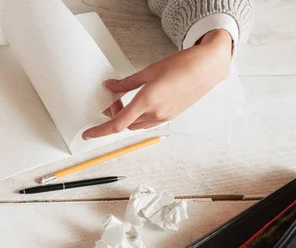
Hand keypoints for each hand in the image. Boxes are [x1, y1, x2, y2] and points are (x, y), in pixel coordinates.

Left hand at [83, 29, 232, 138]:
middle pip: (124, 124)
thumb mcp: (149, 71)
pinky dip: (137, 117)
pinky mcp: (170, 117)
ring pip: (135, 125)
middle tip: (110, 101)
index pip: (117, 124)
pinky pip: (147, 123)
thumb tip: (110, 87)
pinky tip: (138, 104)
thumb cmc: (182, 65)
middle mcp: (155, 113)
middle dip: (114, 116)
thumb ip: (126, 83)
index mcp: (147, 101)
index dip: (99, 131)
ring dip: (126, 117)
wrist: (208, 68)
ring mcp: (164, 117)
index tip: (87, 134)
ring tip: (123, 102)